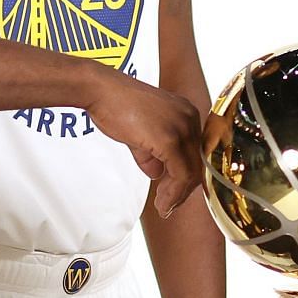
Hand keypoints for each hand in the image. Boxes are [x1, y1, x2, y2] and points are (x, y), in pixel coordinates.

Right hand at [86, 69, 203, 216]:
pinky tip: (162, 202)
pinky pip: (180, 174)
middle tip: (168, 205)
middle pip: (196, 164)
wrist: (101, 90)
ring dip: (176, 195)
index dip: (185, 178)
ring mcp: (182, 128)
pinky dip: (172, 193)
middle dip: (182, 190)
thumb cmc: (115, 104)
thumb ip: (151, 153)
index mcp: (186, 113)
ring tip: (164, 207)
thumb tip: (156, 173)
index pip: (194, 153)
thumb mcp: (139, 131)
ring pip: (190, 172)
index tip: (173, 195)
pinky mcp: (170, 139)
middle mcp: (190, 118)